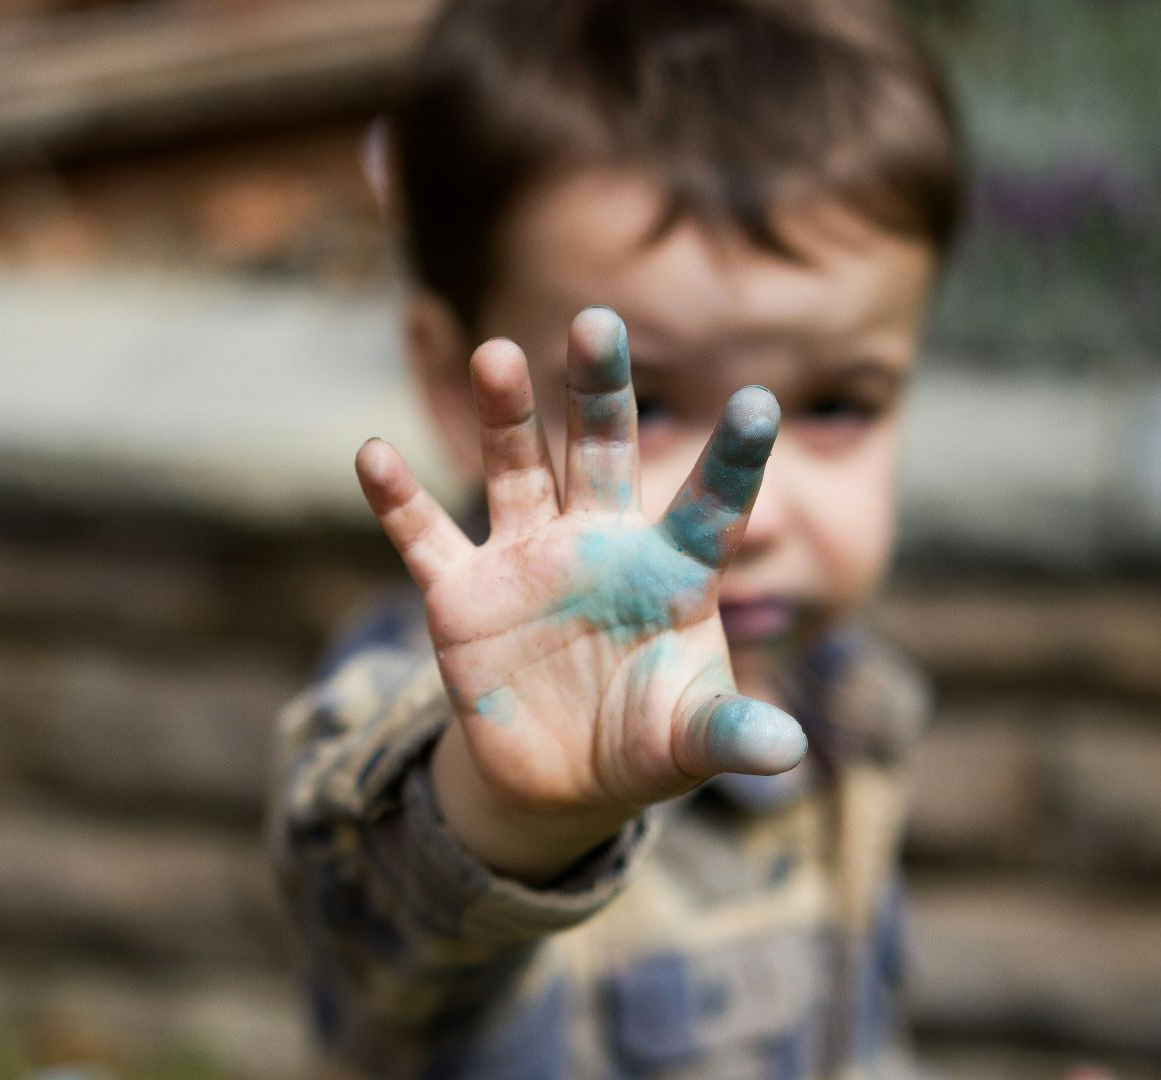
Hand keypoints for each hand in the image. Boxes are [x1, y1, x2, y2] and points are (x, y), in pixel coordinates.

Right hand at [354, 306, 805, 878]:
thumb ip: (731, 732)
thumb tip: (788, 749)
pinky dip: (397, 499)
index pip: (710, 503)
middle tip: (598, 322)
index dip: (734, 458)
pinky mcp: (461, 594)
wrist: (560, 780)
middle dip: (600, 389)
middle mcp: (600, 542)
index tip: (762, 402)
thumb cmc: (646, 741)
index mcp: (671, 569)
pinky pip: (425, 537)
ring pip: (516, 469)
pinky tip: (372, 453)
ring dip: (505, 415)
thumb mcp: (690, 740)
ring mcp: (528, 559)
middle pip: (603, 450)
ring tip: (497, 355)